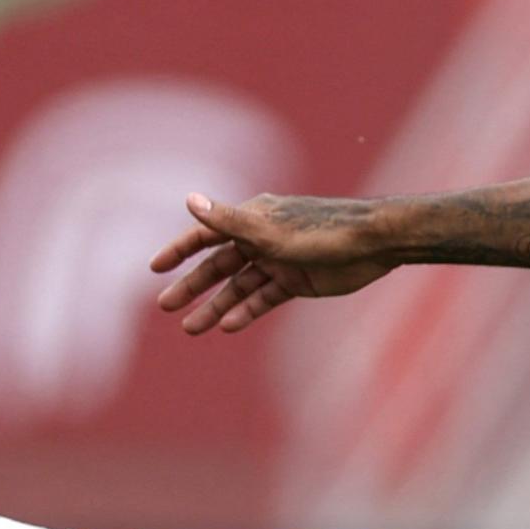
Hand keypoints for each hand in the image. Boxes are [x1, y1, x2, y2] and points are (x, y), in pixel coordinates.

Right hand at [149, 192, 396, 334]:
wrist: (373, 244)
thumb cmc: (322, 230)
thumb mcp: (269, 231)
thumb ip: (227, 221)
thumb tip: (189, 199)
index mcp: (252, 218)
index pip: (206, 234)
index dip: (180, 250)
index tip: (156, 268)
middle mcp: (261, 238)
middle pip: (219, 264)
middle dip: (192, 285)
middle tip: (167, 306)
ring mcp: (278, 260)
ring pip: (239, 286)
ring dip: (215, 306)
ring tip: (191, 329)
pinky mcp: (297, 281)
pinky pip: (265, 298)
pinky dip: (247, 312)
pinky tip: (229, 327)